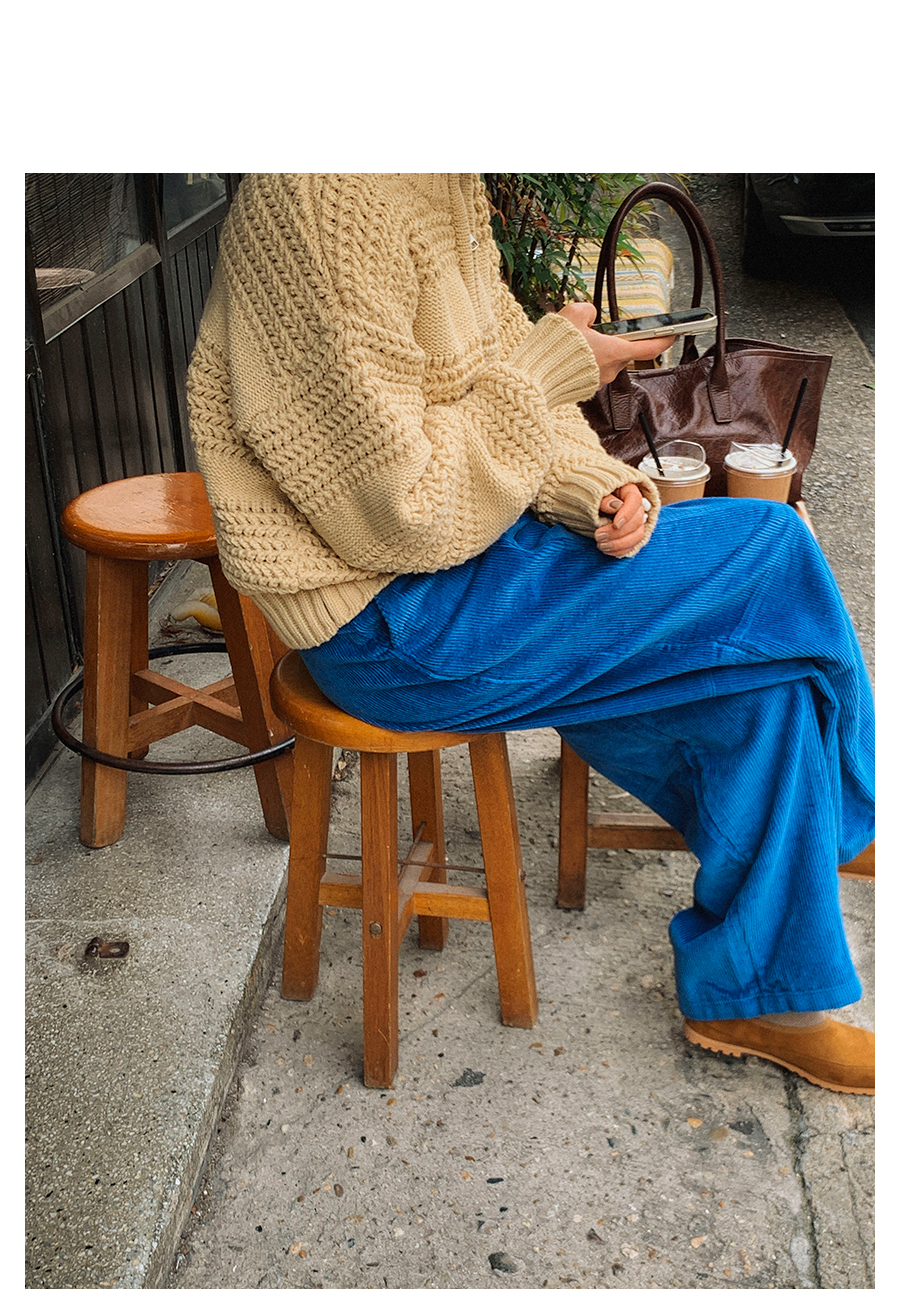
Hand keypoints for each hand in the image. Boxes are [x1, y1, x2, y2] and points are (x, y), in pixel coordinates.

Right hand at [558, 301, 674, 384]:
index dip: (664, 340)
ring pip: (607, 361)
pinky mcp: (585, 388)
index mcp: (614, 351)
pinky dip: (586, 363)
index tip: (672, 335)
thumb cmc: (554, 349)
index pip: (649, 347)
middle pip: (624, 352)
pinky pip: (593, 371)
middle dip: (614, 341)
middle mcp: (611, 369)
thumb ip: (587, 310)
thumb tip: (590, 315)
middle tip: (598, 331)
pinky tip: (570, 357)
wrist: (535, 377)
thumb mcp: (572, 314)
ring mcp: (598, 381)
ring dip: (598, 352)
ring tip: (578, 344)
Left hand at [594, 482, 649, 556]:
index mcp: (628, 490)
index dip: (628, 514)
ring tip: (600, 545)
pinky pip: (631, 546)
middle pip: (637, 520)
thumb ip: (604, 498)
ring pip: (637, 535)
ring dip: (619, 544)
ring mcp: (634, 522)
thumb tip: (615, 506)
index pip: (635, 500)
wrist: (583, 503)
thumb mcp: (593, 492)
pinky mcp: (630, 535)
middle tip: (598, 536)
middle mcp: (635, 506)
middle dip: (618, 532)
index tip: (615, 524)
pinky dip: (619, 551)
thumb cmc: (589, 494)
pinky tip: (606, 550)